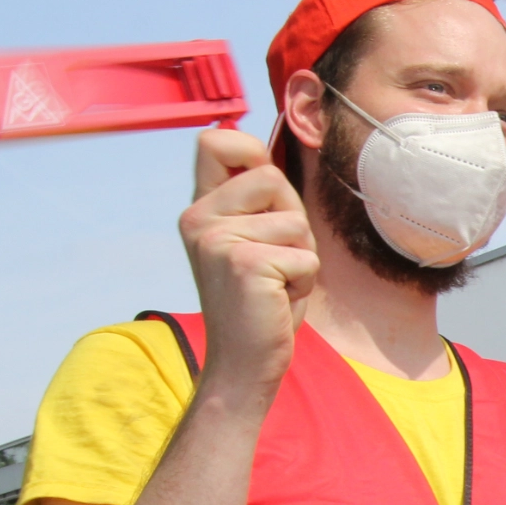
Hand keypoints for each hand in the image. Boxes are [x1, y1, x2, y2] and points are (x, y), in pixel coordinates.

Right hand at [179, 129, 317, 400]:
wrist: (242, 363)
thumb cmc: (260, 304)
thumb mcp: (253, 242)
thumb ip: (257, 204)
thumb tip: (266, 155)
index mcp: (200, 209)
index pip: (214, 141)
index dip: (250, 149)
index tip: (265, 188)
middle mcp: (199, 218)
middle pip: (272, 177)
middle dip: (293, 218)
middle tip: (277, 260)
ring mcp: (218, 239)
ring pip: (296, 221)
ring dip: (302, 255)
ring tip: (277, 284)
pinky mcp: (246, 263)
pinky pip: (306, 256)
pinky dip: (304, 282)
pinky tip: (279, 300)